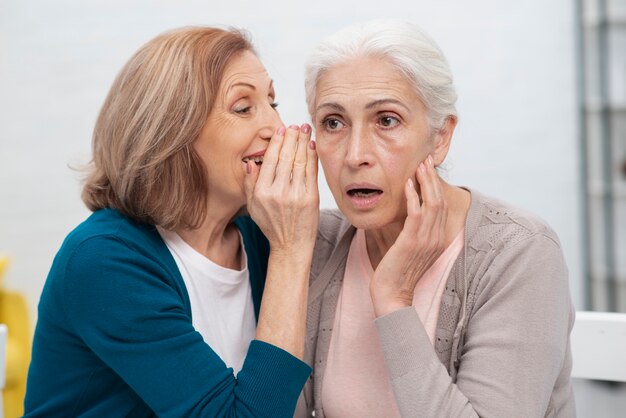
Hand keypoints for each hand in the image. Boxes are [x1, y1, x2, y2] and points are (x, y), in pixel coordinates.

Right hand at [244, 124, 318, 255]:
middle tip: (295, 125)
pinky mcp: (311, 199)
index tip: (281, 131)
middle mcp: (278, 193)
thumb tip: (250, 162)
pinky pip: (311, 172)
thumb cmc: (272, 226)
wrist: (291, 246)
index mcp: (262, 192)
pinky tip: (312, 146)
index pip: (270, 160)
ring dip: (303, 142)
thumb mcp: (252, 206)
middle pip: (286, 157)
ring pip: (299, 161)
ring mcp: (296, 195)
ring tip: (305, 129)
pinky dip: (312, 157)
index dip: (277, 142)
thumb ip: (250, 184)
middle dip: (292, 137)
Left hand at [370, 155, 447, 316]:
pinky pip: (416, 214)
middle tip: (426, 160)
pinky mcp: (412, 242)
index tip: (428, 169)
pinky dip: (413, 196)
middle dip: (433, 178)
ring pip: (431, 203)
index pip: (441, 206)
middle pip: (440, 200)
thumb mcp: (408, 249)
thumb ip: (412, 232)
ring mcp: (426, 240)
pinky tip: (407, 184)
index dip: (436, 185)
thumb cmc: (396, 273)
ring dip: (425, 182)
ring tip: (419, 165)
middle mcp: (436, 238)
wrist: (392, 296)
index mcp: (436, 239)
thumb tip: (406, 215)